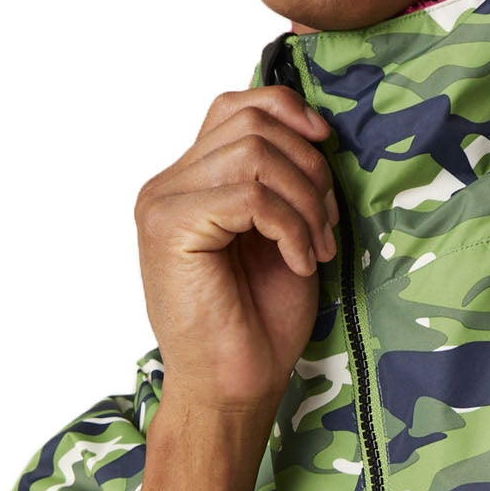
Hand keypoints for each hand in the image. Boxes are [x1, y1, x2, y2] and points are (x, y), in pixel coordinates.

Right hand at [134, 86, 337, 412]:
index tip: (327, 149)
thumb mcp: (285, 231)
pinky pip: (251, 196)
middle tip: (326, 227)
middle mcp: (167, 184)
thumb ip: (284, 178)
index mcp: (190, 180)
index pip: (236, 104)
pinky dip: (291, 228)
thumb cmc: (260, 319)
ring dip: (306, 202)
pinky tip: (297, 262)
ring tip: (314, 248)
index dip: (290, 112)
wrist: (234, 386)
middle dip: (310, 170)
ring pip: (256, 154)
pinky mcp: (170, 228)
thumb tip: (315, 127)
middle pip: (254, 123)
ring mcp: (162, 203)